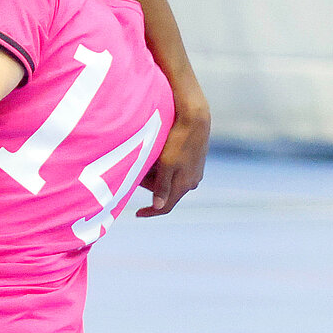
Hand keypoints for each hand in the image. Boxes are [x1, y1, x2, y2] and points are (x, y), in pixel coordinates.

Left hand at [135, 101, 209, 217]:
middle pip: (165, 191)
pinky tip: (158, 154)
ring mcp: (194, 171)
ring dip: (156, 175)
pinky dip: (163, 167)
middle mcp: (192, 181)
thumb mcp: (166, 164)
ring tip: (148, 159)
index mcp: (185, 185)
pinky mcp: (194, 161)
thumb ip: (162, 186)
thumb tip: (159, 207)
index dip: (151, 212)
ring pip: (169, 180)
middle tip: (138, 170)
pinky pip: (174, 170)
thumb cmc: (179, 140)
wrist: (196, 118)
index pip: (166, 207)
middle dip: (149, 185)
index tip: (137, 213)